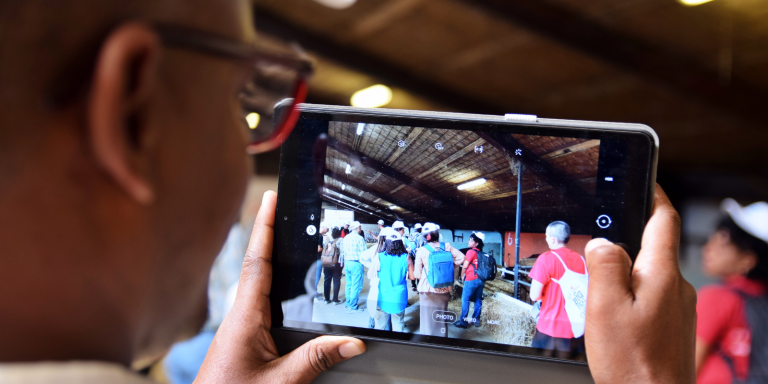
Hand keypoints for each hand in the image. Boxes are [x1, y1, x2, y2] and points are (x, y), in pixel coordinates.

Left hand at [195, 191, 365, 383]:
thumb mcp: (281, 383)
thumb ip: (316, 360)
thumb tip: (352, 342)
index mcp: (244, 318)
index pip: (257, 261)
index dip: (265, 226)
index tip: (272, 197)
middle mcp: (238, 317)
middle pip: (256, 264)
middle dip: (268, 231)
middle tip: (281, 203)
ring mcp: (238, 328)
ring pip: (256, 282)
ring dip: (268, 255)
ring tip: (284, 232)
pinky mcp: (241, 340)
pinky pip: (258, 301)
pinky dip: (270, 282)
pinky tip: (280, 284)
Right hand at [585, 185, 695, 383]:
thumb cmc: (633, 364)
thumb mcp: (605, 307)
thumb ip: (603, 265)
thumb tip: (602, 241)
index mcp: (661, 274)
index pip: (662, 218)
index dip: (652, 194)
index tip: (641, 180)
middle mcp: (675, 285)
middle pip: (647, 247)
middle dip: (617, 244)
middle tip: (588, 254)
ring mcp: (675, 305)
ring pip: (643, 274)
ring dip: (618, 275)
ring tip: (591, 295)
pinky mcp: (671, 323)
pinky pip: (647, 295)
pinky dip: (625, 295)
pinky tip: (608, 315)